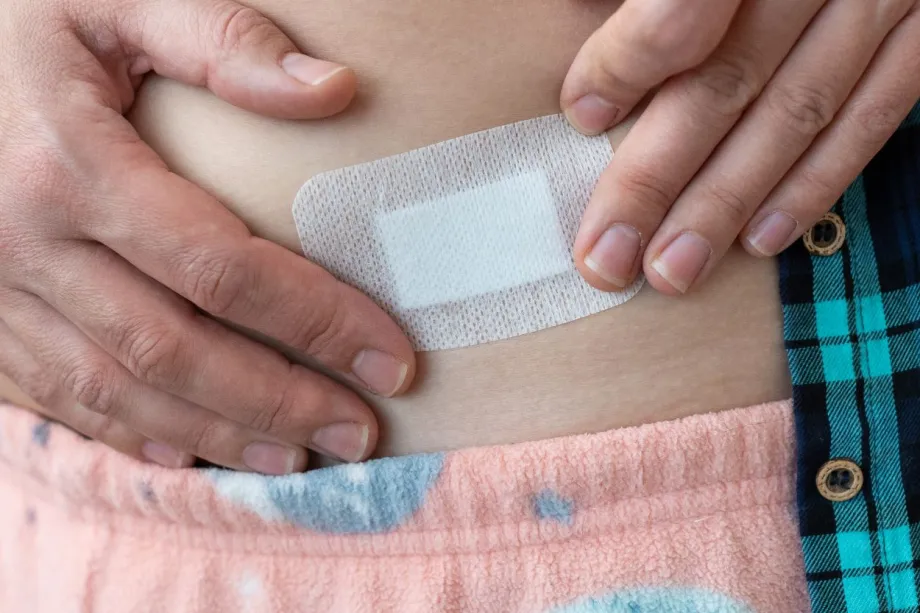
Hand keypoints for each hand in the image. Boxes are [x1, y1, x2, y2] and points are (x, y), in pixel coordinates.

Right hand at [0, 0, 415, 472]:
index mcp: (70, 164)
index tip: (390, 359)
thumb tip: (335, 90)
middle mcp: (24, 242)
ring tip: (298, 459)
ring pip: (116, 389)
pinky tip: (194, 448)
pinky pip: (57, 394)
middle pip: (175, 349)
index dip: (316, 321)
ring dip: (215, 433)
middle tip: (360, 432)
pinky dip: (131, 430)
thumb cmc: (20, 19)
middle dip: (278, 401)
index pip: (222, 267)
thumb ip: (219, 39)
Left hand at [561, 0, 919, 293]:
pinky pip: (875, 114)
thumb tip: (578, 29)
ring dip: (726, 204)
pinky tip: (760, 238)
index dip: (628, 63)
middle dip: (657, 177)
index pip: (683, 5)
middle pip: (728, 80)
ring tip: (669, 271)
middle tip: (605, 256)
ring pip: (797, 113)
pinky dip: (816, 181)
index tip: (582, 113)